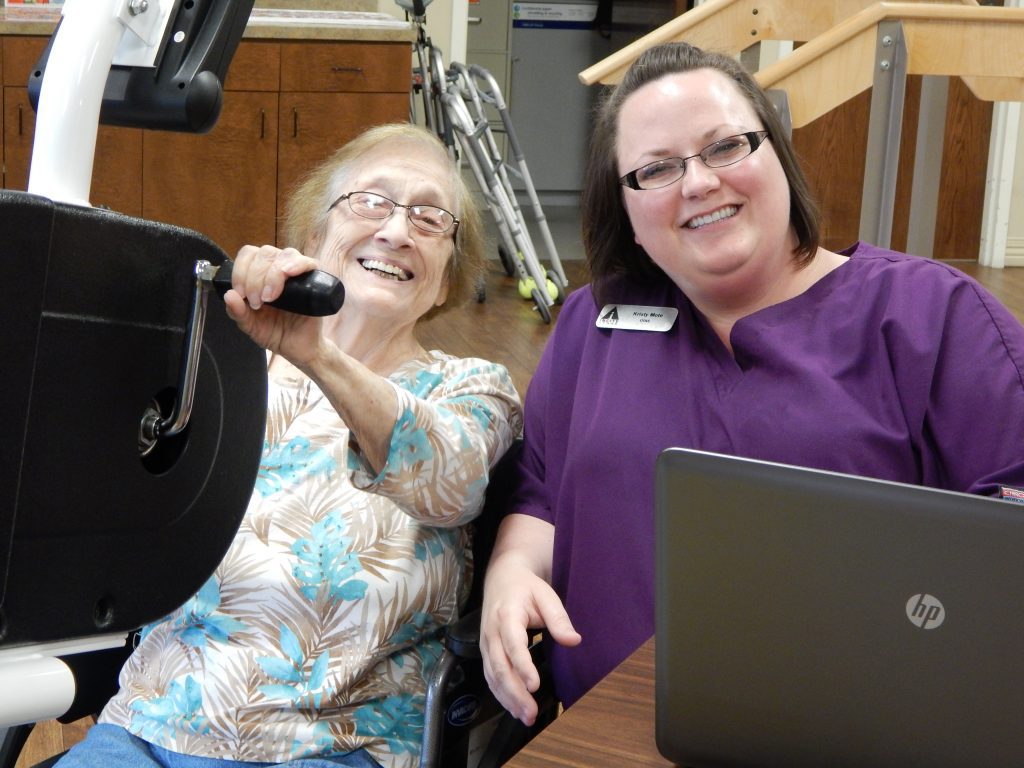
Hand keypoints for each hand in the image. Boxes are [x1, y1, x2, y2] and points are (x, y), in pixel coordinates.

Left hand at [223, 245, 323, 363]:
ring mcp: (297, 272)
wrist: (297, 348)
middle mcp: (278, 268)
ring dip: (273, 274)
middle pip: (265, 253)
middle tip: (257, 301)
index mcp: (259, 274)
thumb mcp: (250, 325)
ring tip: (270, 297)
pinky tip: (289, 273)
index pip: (248, 255)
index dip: (241, 270)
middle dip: (256, 277)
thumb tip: (228, 295)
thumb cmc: (274, 332)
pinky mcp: (315, 280)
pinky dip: (297, 264)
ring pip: (284, 255)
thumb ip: (237, 312)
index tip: (241, 294)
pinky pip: (308, 262)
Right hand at [481, 549, 580, 725]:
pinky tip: (514, 708)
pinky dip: (501, 695)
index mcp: (507, 615)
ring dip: (508, 699)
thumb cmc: (526, 588)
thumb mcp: (546, 595)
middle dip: (515, 692)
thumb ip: (558, 618)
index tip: (535, 685)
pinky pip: (490, 677)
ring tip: (526, 717)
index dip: (522, 666)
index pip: (513, 644)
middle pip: (500, 667)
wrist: (501, 579)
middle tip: (532, 712)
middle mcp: (492, 632)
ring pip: (493, 676)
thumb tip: (574, 640)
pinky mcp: (486, 652)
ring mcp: (486, 644)